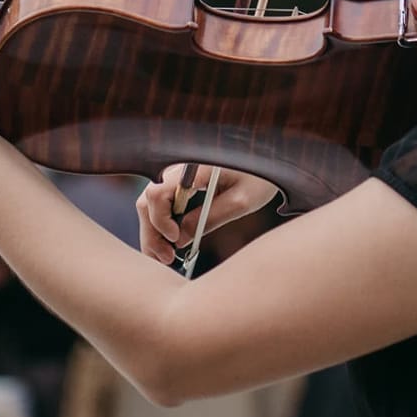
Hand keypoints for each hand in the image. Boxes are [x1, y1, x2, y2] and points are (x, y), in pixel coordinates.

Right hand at [137, 165, 279, 263]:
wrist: (268, 157)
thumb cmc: (259, 175)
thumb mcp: (241, 201)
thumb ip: (209, 219)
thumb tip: (180, 240)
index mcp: (193, 168)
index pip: (157, 194)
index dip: (161, 221)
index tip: (177, 241)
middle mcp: (179, 167)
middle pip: (148, 202)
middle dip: (152, 234)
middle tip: (167, 259)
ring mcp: (177, 173)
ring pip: (150, 203)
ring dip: (154, 231)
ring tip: (168, 256)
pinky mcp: (180, 180)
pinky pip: (161, 202)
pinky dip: (161, 223)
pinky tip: (173, 242)